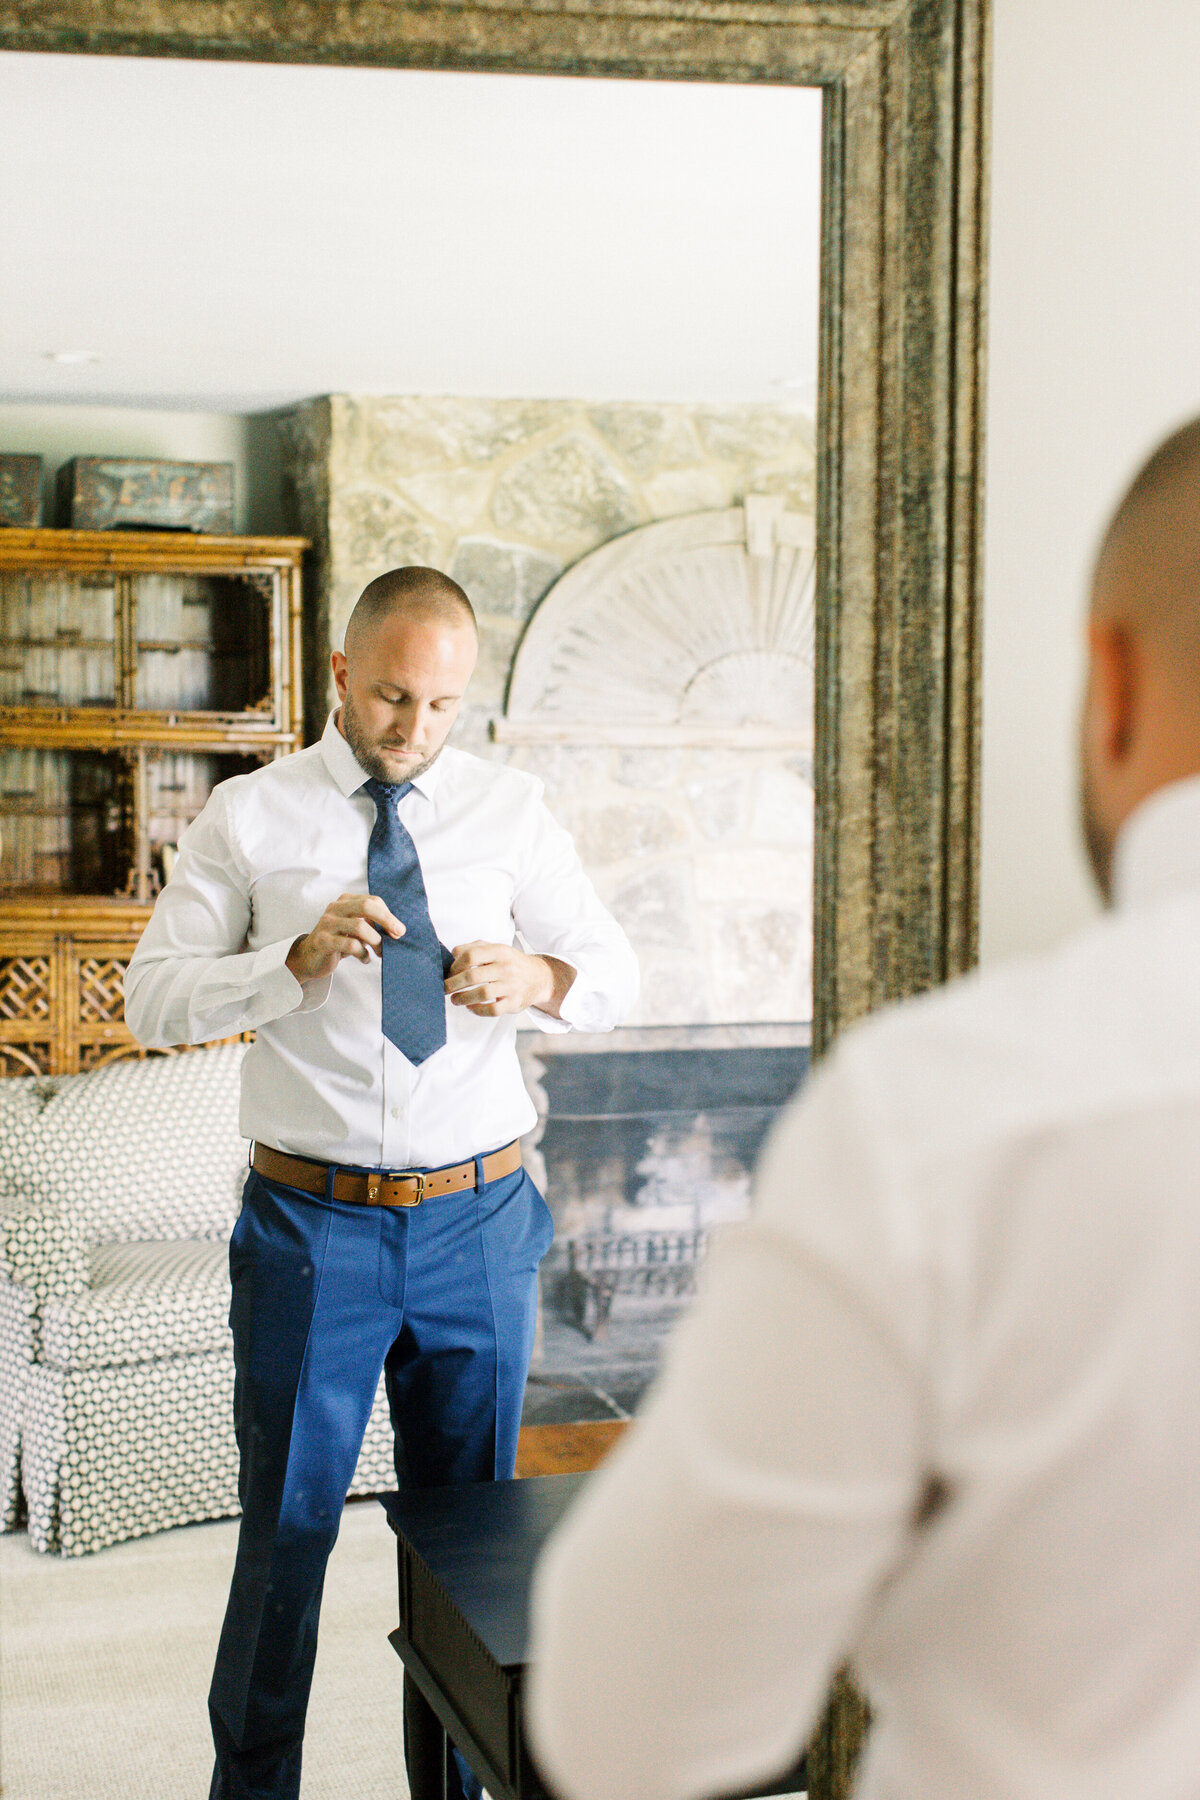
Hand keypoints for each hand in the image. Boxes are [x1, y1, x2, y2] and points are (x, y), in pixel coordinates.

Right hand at [286, 894, 404, 984]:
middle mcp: (335, 909)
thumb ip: (371, 924)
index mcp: (345, 902)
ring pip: (360, 926)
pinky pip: (350, 945)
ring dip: (376, 941)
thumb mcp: (354, 929)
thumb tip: (397, 930)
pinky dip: (363, 954)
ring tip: (380, 952)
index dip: (389, 915)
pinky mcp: (323, 941)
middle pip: (367, 906)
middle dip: (387, 920)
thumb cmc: (337, 942)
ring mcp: (327, 924)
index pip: (372, 901)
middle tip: (398, 935)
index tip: (399, 930)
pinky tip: (365, 959)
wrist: (309, 957)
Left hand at [445, 942, 572, 1017]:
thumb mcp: (495, 948)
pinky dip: (478, 1010)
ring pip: (482, 993)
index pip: (471, 956)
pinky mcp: (514, 1003)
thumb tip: (450, 957)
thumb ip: (473, 948)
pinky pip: (493, 1010)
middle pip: (473, 976)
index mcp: (499, 951)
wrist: (539, 977)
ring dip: (463, 998)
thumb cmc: (509, 962)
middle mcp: (506, 967)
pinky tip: (471, 1007)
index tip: (449, 972)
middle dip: (453, 984)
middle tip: (444, 989)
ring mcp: (511, 986)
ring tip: (455, 1000)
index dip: (455, 965)